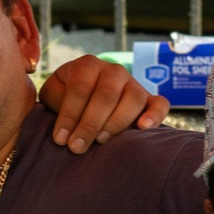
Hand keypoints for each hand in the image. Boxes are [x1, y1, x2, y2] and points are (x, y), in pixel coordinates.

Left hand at [36, 55, 169, 153]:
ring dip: (116, 122)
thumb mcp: (53, 93)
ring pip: (132, 99)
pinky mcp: (149, 99)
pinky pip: (160, 104)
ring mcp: (134, 83)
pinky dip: (155, 115)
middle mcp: (113, 71)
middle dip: (90, 124)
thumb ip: (54, 100)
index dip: (69, 115)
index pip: (80, 89)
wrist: (87, 95)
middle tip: (77, 148)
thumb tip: (60, 121)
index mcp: (87, 65)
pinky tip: (143, 128)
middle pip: (106, 96)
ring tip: (101, 141)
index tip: (60, 140)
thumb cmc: (65, 96)